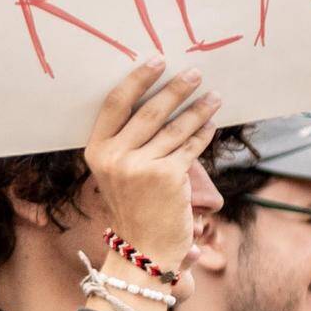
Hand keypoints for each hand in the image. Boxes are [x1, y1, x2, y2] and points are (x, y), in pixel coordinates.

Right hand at [75, 60, 219, 277]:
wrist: (144, 249)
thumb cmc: (134, 207)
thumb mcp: (117, 173)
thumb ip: (127, 141)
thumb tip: (158, 100)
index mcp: (97, 151)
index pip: (114, 104)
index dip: (137, 79)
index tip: (156, 61)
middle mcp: (114, 157)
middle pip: (148, 111)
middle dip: (175, 89)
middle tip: (194, 73)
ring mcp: (140, 167)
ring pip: (174, 127)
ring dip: (198, 108)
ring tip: (213, 96)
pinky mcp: (167, 177)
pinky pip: (189, 147)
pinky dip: (203, 133)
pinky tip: (211, 124)